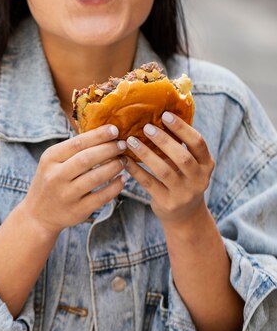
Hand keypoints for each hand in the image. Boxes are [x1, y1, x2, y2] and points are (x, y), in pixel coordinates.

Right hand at [20, 125, 126, 236]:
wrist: (38, 215)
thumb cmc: (50, 181)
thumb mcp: (52, 161)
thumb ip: (73, 149)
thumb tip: (104, 133)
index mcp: (50, 159)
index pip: (77, 143)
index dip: (99, 135)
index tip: (115, 130)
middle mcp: (56, 177)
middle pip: (87, 159)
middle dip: (109, 150)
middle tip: (123, 145)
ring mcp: (66, 195)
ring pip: (95, 178)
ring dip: (114, 167)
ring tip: (124, 160)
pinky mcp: (77, 211)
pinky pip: (101, 197)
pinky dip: (115, 187)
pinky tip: (123, 179)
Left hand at [124, 112, 214, 227]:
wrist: (185, 215)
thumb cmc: (183, 179)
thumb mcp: (189, 164)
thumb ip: (180, 145)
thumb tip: (158, 115)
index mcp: (206, 164)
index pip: (198, 143)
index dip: (182, 128)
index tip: (165, 115)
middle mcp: (199, 179)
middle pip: (182, 157)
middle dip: (163, 140)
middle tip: (146, 127)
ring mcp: (184, 193)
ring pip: (164, 171)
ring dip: (146, 154)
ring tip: (130, 141)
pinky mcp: (168, 203)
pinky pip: (149, 183)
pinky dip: (136, 170)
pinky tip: (125, 160)